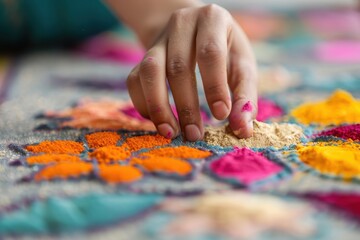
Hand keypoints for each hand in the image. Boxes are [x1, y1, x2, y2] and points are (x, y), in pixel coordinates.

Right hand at [126, 4, 257, 140]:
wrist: (194, 29)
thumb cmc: (225, 49)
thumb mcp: (242, 64)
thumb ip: (244, 96)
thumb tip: (243, 129)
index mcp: (212, 19)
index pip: (210, 52)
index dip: (214, 86)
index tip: (221, 115)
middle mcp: (181, 23)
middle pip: (178, 67)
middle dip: (186, 106)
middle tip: (195, 135)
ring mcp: (158, 40)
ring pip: (149, 71)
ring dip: (158, 106)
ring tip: (170, 133)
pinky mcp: (144, 55)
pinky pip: (134, 79)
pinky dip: (143, 103)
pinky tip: (158, 120)